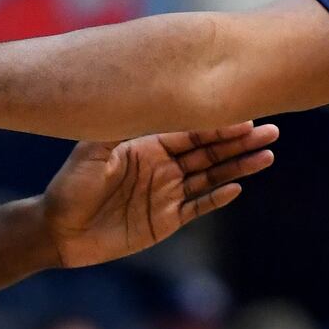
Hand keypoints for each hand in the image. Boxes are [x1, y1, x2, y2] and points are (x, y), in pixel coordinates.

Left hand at [41, 123, 276, 268]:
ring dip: (239, 167)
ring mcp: (167, 193)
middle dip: (240, 141)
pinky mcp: (166, 220)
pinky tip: (237, 188)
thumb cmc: (69, 186)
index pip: (191, 131)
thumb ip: (118, 126)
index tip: (243, 115)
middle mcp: (163, 166)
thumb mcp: (90, 150)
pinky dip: (217, 197)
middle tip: (270, 131)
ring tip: (267, 156)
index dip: (217, 125)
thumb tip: (141, 97)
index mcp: (148, 145)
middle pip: (210, 151)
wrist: (58, 231)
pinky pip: (198, 206)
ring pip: (211, 176)